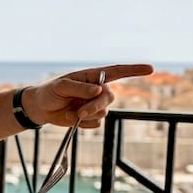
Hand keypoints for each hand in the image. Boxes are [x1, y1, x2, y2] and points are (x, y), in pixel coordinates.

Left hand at [26, 64, 153, 127]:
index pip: (117, 72)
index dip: (134, 70)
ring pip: (103, 112)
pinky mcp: (92, 117)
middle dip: (95, 106)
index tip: (150, 69)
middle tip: (79, 112)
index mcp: (93, 76)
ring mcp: (96, 104)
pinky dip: (83, 124)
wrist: (41, 108)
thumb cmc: (50, 92)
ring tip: (71, 112)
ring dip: (87, 115)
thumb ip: (79, 88)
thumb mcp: (61, 86)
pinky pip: (96, 123)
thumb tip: (98, 90)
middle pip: (109, 98)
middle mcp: (98, 89)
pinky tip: (73, 118)